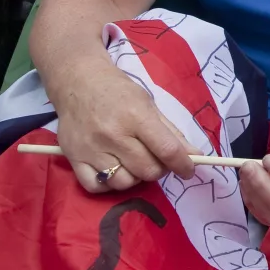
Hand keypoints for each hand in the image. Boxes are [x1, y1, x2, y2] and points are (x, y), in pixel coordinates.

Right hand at [50, 60, 197, 193]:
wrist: (78, 83)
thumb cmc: (118, 92)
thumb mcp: (149, 105)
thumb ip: (171, 132)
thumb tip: (196, 155)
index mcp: (136, 117)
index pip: (166, 150)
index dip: (183, 164)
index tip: (188, 170)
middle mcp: (113, 135)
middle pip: (147, 170)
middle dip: (159, 169)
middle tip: (156, 159)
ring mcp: (91, 148)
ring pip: (124, 182)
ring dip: (135, 178)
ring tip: (134, 163)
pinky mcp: (73, 158)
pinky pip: (96, 187)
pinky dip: (109, 184)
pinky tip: (114, 170)